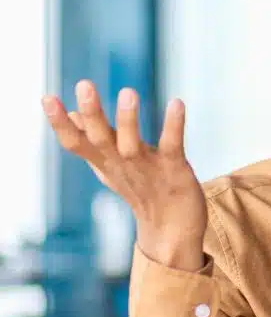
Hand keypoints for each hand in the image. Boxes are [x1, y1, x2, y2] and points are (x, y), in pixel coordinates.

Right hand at [43, 81, 206, 271]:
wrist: (174, 231)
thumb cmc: (143, 193)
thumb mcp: (112, 167)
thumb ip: (93, 143)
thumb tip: (73, 115)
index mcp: (105, 163)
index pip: (75, 144)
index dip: (60, 123)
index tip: (47, 98)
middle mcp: (122, 166)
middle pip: (100, 140)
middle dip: (92, 113)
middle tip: (84, 85)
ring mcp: (148, 169)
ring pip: (132, 145)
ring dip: (128, 120)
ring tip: (128, 92)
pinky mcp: (175, 171)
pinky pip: (173, 146)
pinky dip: (173, 125)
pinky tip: (176, 103)